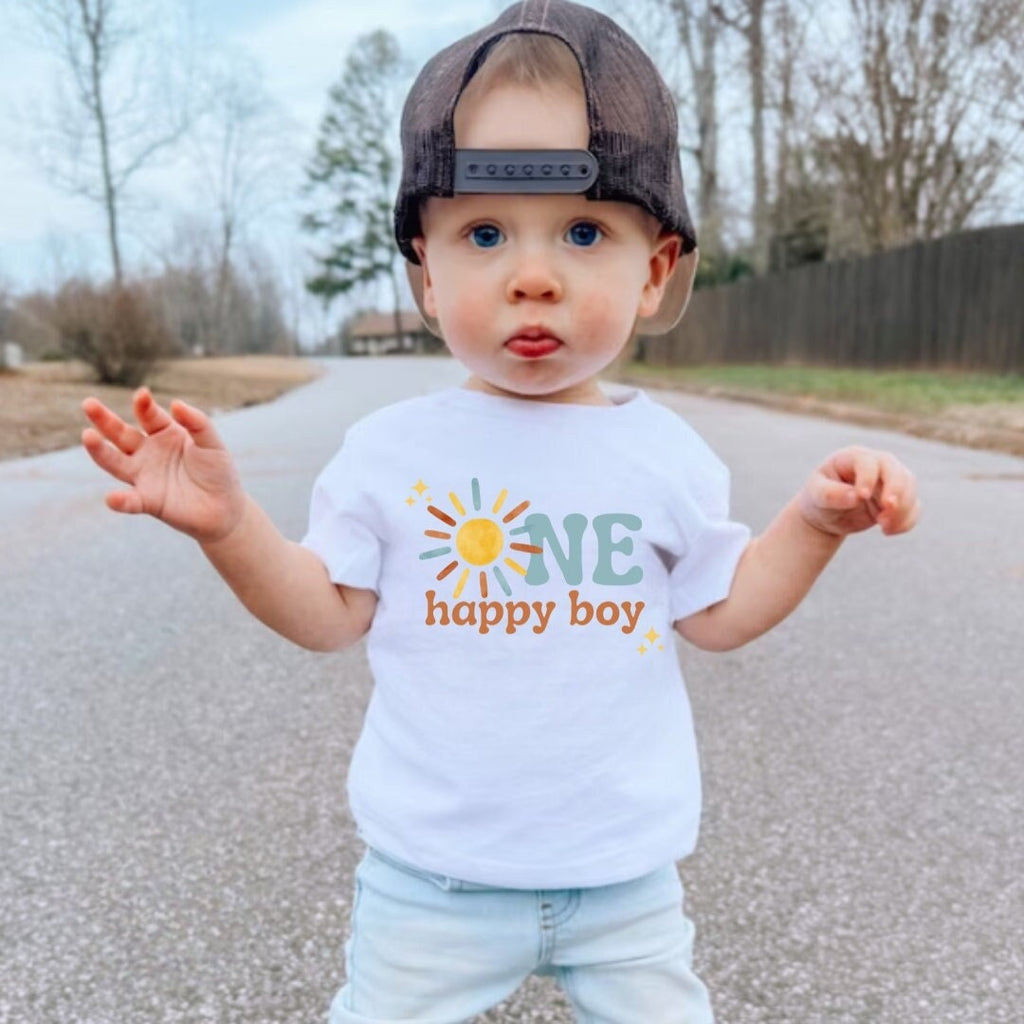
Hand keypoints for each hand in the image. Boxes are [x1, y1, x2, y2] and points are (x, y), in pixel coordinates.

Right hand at [81, 388, 246, 543]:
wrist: (225, 507)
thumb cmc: (218, 471)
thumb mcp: (212, 443)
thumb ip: (197, 423)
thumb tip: (176, 404)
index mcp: (164, 433)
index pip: (148, 415)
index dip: (144, 405)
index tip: (142, 395)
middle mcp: (147, 452)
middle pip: (121, 434)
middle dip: (104, 419)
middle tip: (89, 404)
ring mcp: (144, 476)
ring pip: (115, 462)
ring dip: (100, 451)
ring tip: (87, 436)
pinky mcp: (149, 501)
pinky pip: (131, 501)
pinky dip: (121, 501)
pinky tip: (112, 498)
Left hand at [798, 446, 919, 537]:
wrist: (826, 515)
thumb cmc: (818, 498)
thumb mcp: (816, 495)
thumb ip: (831, 494)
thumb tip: (855, 496)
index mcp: (852, 457)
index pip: (868, 461)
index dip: (868, 477)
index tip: (862, 496)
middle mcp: (875, 464)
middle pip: (895, 470)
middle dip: (896, 491)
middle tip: (886, 511)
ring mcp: (889, 480)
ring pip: (909, 486)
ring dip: (902, 509)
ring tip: (883, 527)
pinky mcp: (898, 499)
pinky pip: (914, 506)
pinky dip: (907, 520)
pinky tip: (888, 531)